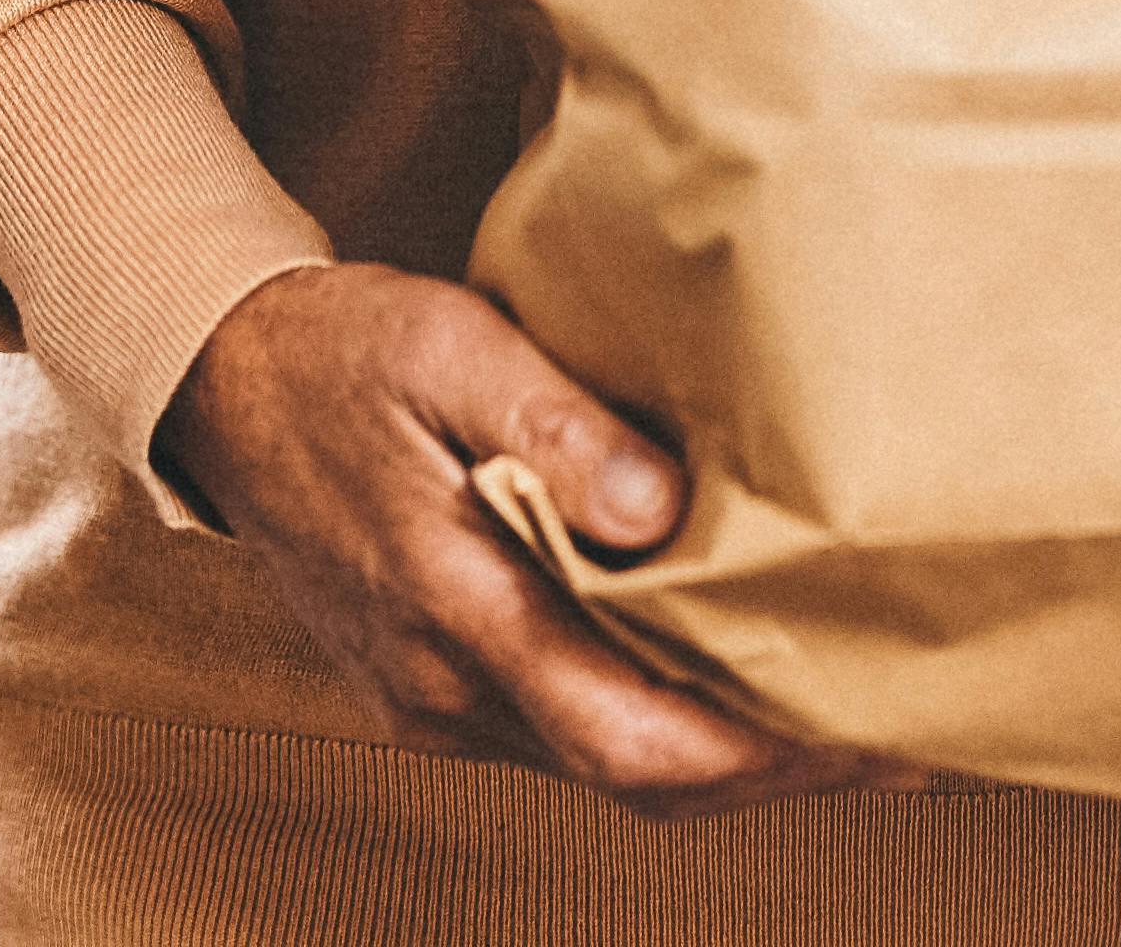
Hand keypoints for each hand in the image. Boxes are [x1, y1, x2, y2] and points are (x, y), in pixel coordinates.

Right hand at [155, 261, 883, 819]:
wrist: (214, 383)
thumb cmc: (335, 350)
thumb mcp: (443, 341)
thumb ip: (551, 420)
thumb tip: (663, 510)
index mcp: (452, 607)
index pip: (627, 735)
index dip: (757, 755)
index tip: (868, 733)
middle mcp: (444, 687)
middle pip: (637, 779)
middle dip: (776, 774)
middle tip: (906, 741)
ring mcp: (432, 702)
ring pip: (606, 770)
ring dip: (725, 758)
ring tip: (845, 715)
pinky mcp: (432, 691)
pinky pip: (566, 738)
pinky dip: (659, 728)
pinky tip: (725, 682)